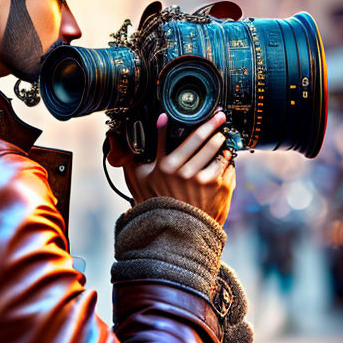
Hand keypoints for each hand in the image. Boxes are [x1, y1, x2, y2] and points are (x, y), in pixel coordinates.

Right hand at [107, 111, 235, 224]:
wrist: (176, 230)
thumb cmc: (155, 201)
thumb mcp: (137, 178)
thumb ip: (129, 156)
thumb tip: (115, 138)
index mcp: (165, 167)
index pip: (169, 136)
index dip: (173, 121)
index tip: (178, 112)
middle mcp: (185, 172)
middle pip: (201, 140)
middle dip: (212, 125)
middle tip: (218, 117)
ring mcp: (204, 180)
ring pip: (217, 151)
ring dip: (221, 142)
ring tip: (222, 138)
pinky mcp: (220, 188)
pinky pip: (227, 166)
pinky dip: (227, 160)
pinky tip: (225, 158)